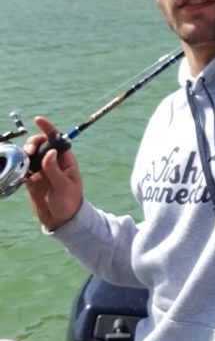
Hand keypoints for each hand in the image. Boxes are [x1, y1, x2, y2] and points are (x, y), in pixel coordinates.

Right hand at [24, 116, 82, 230]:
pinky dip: (19, 166)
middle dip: (33, 142)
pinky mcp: (31, 180)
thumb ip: (55, 170)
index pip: (57, 139)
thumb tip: (49, 152)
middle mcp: (52, 163)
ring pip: (30, 154)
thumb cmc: (69, 203)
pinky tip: (19, 170)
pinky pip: (22, 168)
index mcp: (65, 161)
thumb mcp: (64, 186)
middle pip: (40, 144)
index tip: (38, 120)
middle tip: (30, 151)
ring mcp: (41, 171)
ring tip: (24, 159)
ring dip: (25, 153)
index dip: (48, 128)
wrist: (61, 221)